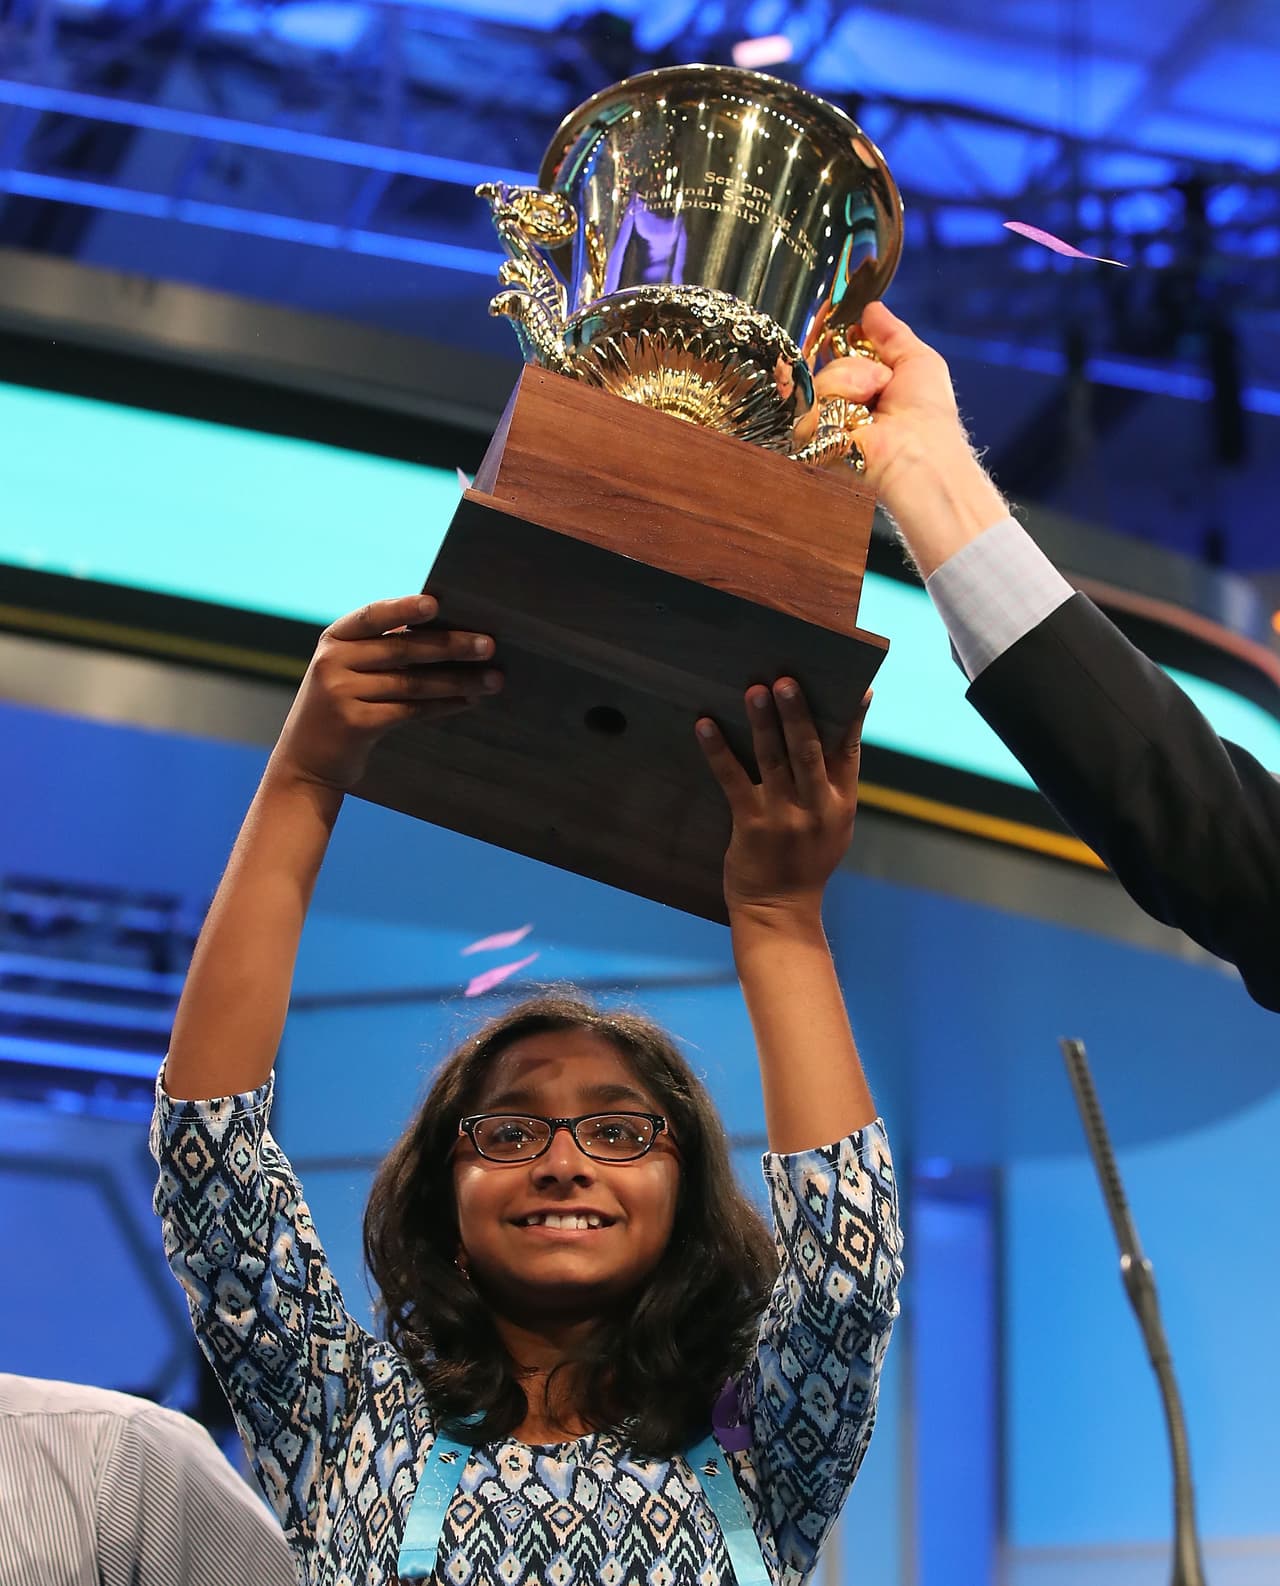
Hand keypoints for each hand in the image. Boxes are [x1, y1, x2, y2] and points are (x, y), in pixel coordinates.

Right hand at [271, 594, 500, 790]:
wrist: (306, 761)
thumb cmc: (340, 707)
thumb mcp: (347, 670)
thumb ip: (381, 650)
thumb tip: (449, 633)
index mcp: (334, 639)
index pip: (373, 616)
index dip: (404, 608)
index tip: (436, 604)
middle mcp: (333, 662)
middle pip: (403, 649)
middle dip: (451, 646)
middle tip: (489, 645)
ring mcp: (340, 693)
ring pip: (412, 682)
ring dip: (458, 681)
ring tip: (493, 679)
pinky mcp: (355, 724)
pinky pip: (410, 710)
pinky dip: (443, 706)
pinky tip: (468, 702)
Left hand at [696, 681, 869, 917]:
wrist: (780, 909)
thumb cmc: (806, 860)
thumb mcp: (835, 825)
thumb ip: (835, 783)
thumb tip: (837, 733)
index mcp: (841, 803)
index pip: (849, 752)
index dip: (851, 718)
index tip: (856, 686)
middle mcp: (816, 806)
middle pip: (809, 750)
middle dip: (797, 713)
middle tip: (785, 680)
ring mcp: (783, 816)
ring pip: (773, 760)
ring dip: (763, 723)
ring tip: (753, 691)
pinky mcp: (751, 825)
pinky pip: (733, 780)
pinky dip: (718, 751)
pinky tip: (705, 726)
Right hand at [811, 302, 1005, 562]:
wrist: (918, 454)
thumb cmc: (928, 414)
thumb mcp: (919, 360)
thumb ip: (893, 333)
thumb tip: (870, 308)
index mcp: (867, 384)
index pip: (839, 350)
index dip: (839, 337)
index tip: (840, 325)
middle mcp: (843, 401)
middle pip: (826, 361)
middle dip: (854, 365)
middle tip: (878, 385)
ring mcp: (824, 420)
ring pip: (818, 378)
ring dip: (850, 383)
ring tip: (870, 407)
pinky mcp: (809, 437)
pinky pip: (806, 401)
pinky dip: (834, 402)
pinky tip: (852, 422)